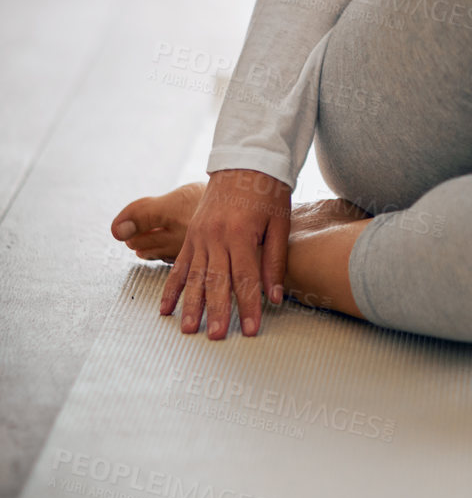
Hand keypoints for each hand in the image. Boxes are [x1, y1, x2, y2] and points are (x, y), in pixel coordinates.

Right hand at [159, 168, 291, 338]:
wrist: (245, 160)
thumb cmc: (268, 191)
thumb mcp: (280, 222)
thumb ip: (275, 260)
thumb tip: (274, 297)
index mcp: (241, 233)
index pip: (245, 278)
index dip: (247, 306)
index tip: (249, 330)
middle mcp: (217, 236)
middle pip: (217, 281)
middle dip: (217, 312)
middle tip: (216, 337)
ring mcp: (201, 235)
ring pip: (195, 276)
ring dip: (191, 305)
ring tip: (188, 330)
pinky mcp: (192, 234)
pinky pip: (180, 264)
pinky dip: (172, 287)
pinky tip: (166, 308)